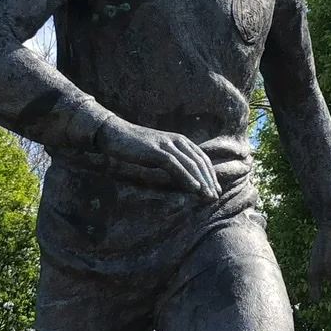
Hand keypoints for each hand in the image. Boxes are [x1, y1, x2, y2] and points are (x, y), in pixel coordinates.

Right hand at [95, 117, 220, 200]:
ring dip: (201, 181)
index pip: (201, 158)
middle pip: (199, 162)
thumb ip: (172, 161)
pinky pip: (175, 165)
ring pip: (190, 164)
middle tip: (215, 197)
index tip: (216, 190)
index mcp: (181, 141)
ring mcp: (167, 144)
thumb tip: (182, 177)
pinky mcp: (156, 150)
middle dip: (209, 180)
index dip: (210, 174)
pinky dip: (187, 177)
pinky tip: (194, 188)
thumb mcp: (158, 153)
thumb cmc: (136, 146)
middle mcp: (177, 140)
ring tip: (208, 196)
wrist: (115, 134)